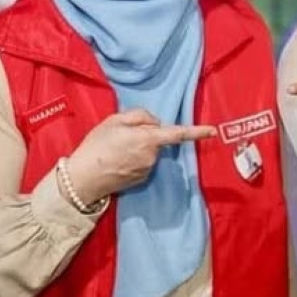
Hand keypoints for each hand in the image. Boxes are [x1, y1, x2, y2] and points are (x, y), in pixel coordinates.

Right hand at [65, 109, 216, 205]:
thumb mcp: (114, 121)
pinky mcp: (141, 179)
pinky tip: (116, 161)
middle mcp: (152, 156)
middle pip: (157, 139)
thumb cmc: (97, 146)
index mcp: (149, 139)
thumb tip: (154, 122)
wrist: (83, 179)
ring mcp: (148, 170)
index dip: (197, 132)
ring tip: (114, 149)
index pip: (178, 134)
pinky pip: (142, 163)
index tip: (213, 131)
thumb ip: (139, 116)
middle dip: (145, 134)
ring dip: (138, 147)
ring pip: (149, 151)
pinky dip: (133, 160)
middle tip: (120, 135)